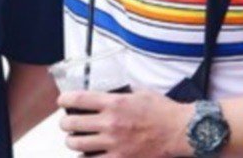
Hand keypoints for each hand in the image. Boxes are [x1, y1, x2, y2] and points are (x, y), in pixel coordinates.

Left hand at [58, 89, 192, 157]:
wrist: (181, 131)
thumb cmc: (163, 110)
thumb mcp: (140, 92)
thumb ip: (122, 93)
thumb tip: (109, 93)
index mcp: (114, 102)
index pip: (77, 99)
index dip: (64, 100)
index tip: (61, 101)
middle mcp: (110, 122)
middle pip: (71, 124)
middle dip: (65, 124)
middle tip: (67, 124)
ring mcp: (114, 143)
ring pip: (77, 144)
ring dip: (72, 141)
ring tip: (75, 140)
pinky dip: (86, 157)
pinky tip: (88, 154)